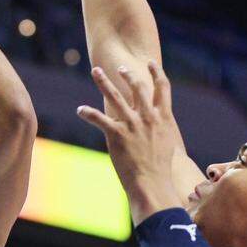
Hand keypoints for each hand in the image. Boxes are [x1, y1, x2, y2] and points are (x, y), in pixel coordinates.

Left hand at [77, 62, 181, 217]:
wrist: (152, 184)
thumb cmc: (160, 169)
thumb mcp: (166, 144)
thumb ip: (161, 130)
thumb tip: (159, 128)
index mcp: (162, 118)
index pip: (162, 88)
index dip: (156, 73)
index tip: (150, 63)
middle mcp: (148, 117)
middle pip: (137, 87)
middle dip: (128, 74)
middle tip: (119, 68)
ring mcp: (132, 124)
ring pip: (114, 96)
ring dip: (103, 82)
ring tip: (96, 71)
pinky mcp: (116, 134)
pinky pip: (98, 119)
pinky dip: (87, 113)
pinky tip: (79, 109)